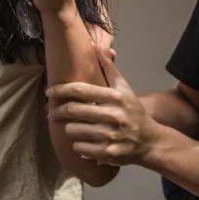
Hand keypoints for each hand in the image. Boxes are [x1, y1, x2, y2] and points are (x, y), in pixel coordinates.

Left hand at [47, 45, 161, 165]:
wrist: (150, 141)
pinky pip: (80, 148)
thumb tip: (95, 46)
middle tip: (51, 112)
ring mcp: (111, 135)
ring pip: (73, 130)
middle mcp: (114, 115)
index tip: (48, 92)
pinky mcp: (108, 153)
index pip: (81, 90)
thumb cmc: (132, 111)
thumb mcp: (124, 88)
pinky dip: (78, 145)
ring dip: (68, 129)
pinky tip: (82, 141)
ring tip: (71, 127)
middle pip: (73, 110)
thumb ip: (108, 68)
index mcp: (115, 97)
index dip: (60, 90)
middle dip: (57, 111)